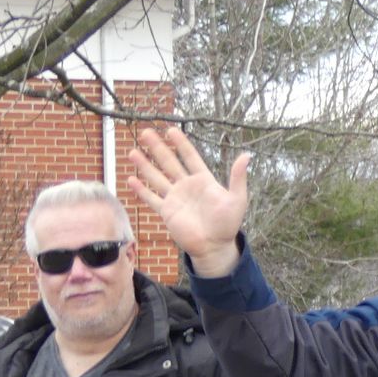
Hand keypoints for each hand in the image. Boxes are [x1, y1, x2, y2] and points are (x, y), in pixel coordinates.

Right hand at [129, 127, 248, 277]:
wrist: (215, 247)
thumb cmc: (227, 224)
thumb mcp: (237, 199)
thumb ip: (238, 178)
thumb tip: (247, 156)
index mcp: (203, 180)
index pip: (190, 157)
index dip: (181, 143)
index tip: (171, 130)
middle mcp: (186, 186)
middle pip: (169, 162)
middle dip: (157, 147)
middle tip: (145, 132)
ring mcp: (175, 198)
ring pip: (156, 177)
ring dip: (144, 164)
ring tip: (131, 151)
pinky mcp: (167, 212)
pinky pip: (151, 198)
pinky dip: (141, 190)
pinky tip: (130, 179)